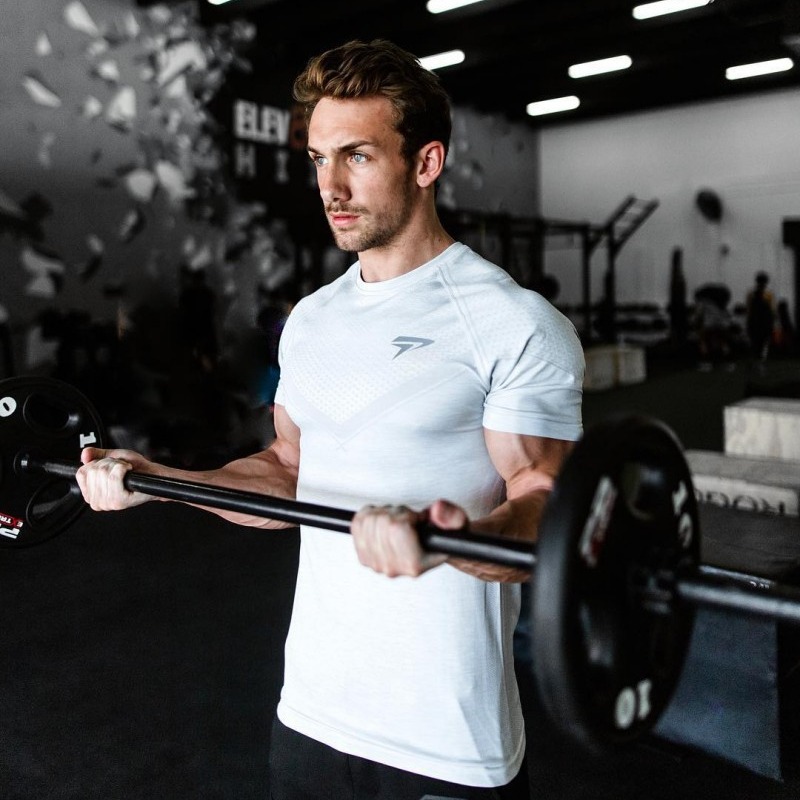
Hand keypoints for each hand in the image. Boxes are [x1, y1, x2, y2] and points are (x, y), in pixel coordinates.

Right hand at [75, 448, 153, 510]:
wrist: (153, 476)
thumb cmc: (135, 469)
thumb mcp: (111, 458)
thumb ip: (95, 455)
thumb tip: (84, 454)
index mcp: (91, 493)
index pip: (82, 472)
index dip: (97, 463)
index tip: (109, 465)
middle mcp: (97, 501)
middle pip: (93, 471)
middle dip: (109, 463)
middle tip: (121, 468)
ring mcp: (107, 503)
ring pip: (103, 473)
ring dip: (117, 465)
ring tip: (125, 471)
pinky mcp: (119, 501)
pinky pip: (114, 477)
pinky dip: (122, 468)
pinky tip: (128, 471)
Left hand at [350, 499, 467, 577]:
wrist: (432, 549)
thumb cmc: (443, 538)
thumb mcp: (458, 523)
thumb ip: (452, 517)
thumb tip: (436, 512)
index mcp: (414, 564)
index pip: (397, 528)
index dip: (408, 515)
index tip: (417, 520)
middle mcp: (393, 568)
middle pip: (381, 522)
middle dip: (397, 512)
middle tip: (408, 519)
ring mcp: (376, 563)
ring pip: (368, 520)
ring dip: (384, 513)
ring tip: (398, 521)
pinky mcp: (363, 555)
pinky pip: (357, 524)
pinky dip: (369, 515)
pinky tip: (383, 520)